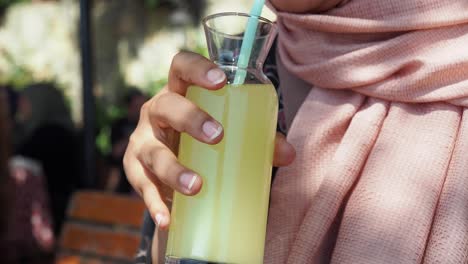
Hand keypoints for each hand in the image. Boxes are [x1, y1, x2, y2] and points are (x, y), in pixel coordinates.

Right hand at [124, 51, 295, 229]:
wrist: (170, 168)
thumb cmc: (201, 140)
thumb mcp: (226, 133)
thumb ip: (257, 139)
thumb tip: (288, 154)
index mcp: (179, 93)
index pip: (181, 67)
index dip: (198, 68)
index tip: (221, 82)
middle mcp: (156, 112)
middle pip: (166, 106)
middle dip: (190, 118)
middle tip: (217, 135)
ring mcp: (142, 141)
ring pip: (153, 151)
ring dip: (174, 169)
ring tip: (197, 186)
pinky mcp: (134, 170)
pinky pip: (143, 187)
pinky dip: (155, 204)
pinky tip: (168, 219)